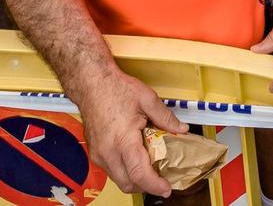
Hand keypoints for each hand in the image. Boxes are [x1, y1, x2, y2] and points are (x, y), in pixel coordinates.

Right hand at [74, 68, 186, 197]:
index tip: (166, 188)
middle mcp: (107, 151)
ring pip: (119, 179)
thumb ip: (166, 117)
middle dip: (146, 186)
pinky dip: (125, 170)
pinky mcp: (95, 153)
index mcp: (122, 140)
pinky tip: (135, 158)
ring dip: (135, 179)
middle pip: (128, 184)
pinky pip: (112, 170)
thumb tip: (181, 129)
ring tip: (150, 167)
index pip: (140, 174)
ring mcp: (99, 154)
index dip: (155, 185)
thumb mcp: (146, 98)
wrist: (91, 83)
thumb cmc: (114, 88)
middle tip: (162, 179)